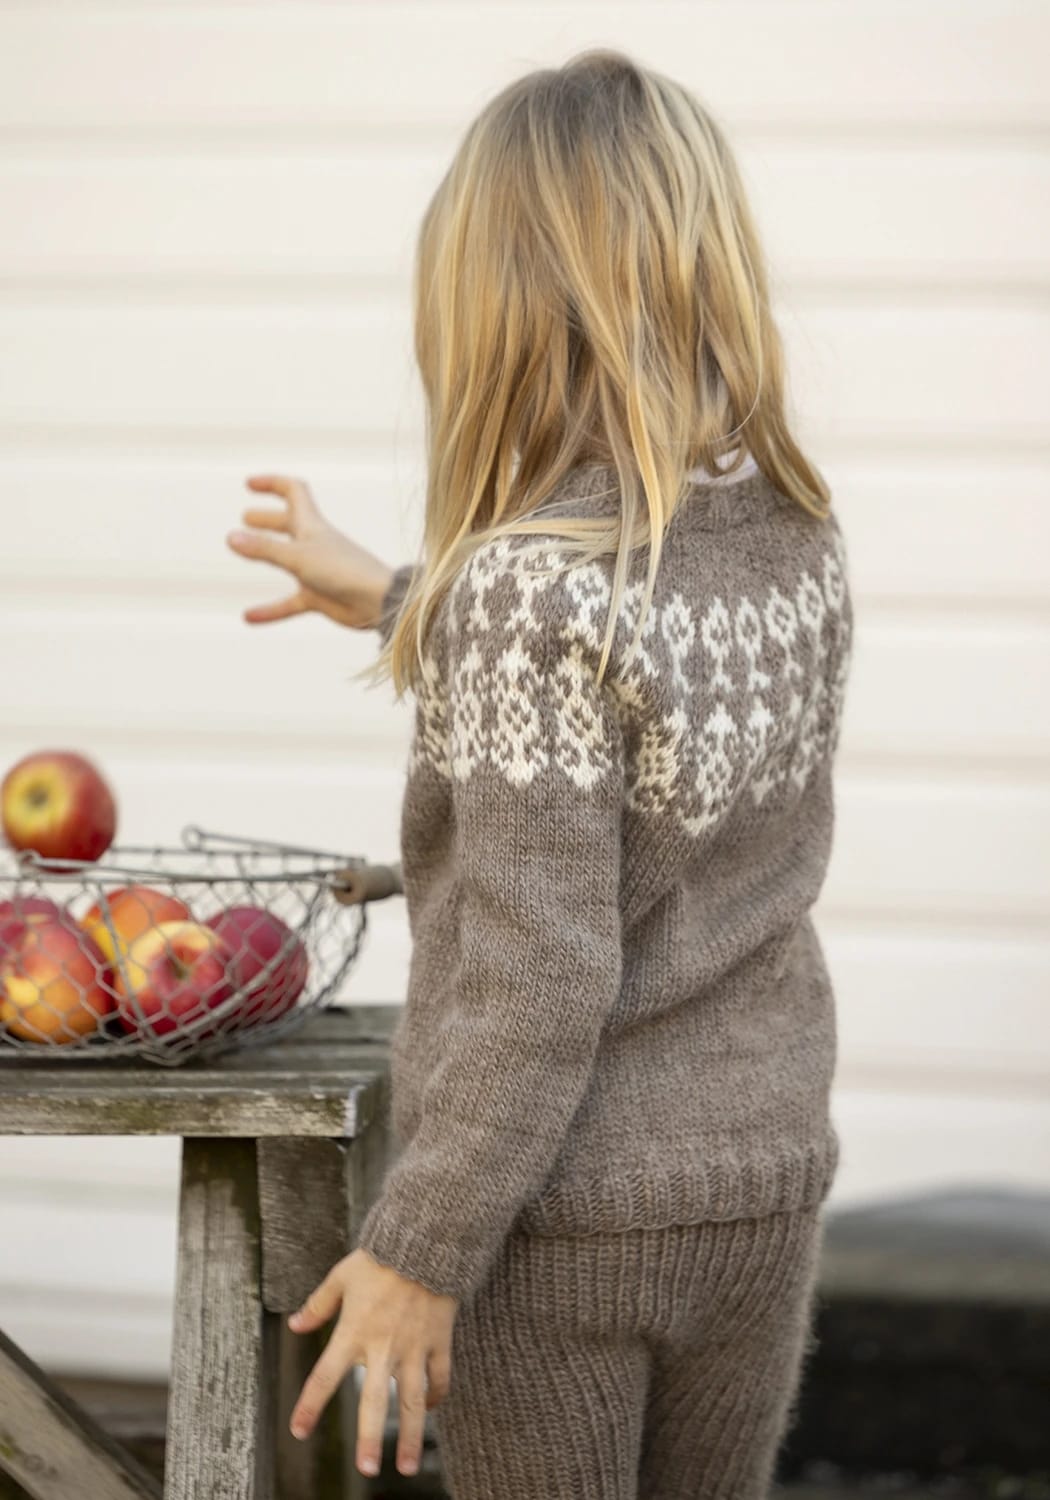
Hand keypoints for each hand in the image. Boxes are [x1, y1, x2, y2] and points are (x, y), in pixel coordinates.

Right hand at [227, 474, 394, 630]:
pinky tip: (248, 617)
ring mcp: (316, 571)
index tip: (249, 484)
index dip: (272, 483)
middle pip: (289, 523)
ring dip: (266, 553)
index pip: (294, 491)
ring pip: (287, 559)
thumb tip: (231, 537)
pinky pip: (288, 603)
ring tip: (242, 551)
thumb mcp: (298, 557)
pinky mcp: (318, 597)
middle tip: (246, 519)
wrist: (378, 601)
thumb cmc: (344, 572)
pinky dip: (270, 609)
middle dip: (268, 518)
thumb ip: (264, 549)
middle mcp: (314, 544)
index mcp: (312, 525)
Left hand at [287, 1246, 456, 1479]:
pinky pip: (440, 1376)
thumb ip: (319, 1304)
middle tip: (368, 1470)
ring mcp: (415, 1346)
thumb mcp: (342, 1276)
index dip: (310, 1405)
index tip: (299, 1431)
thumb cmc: (380, 1257)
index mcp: (354, 1331)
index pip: (325, 1376)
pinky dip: (436, 1396)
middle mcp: (384, 1346)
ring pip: (414, 1400)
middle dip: (371, 1438)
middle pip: (375, 1401)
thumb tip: (295, 1324)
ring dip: (413, 1436)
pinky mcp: (440, 1339)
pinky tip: (430, 1408)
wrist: (428, 1240)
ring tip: (409, 1467)